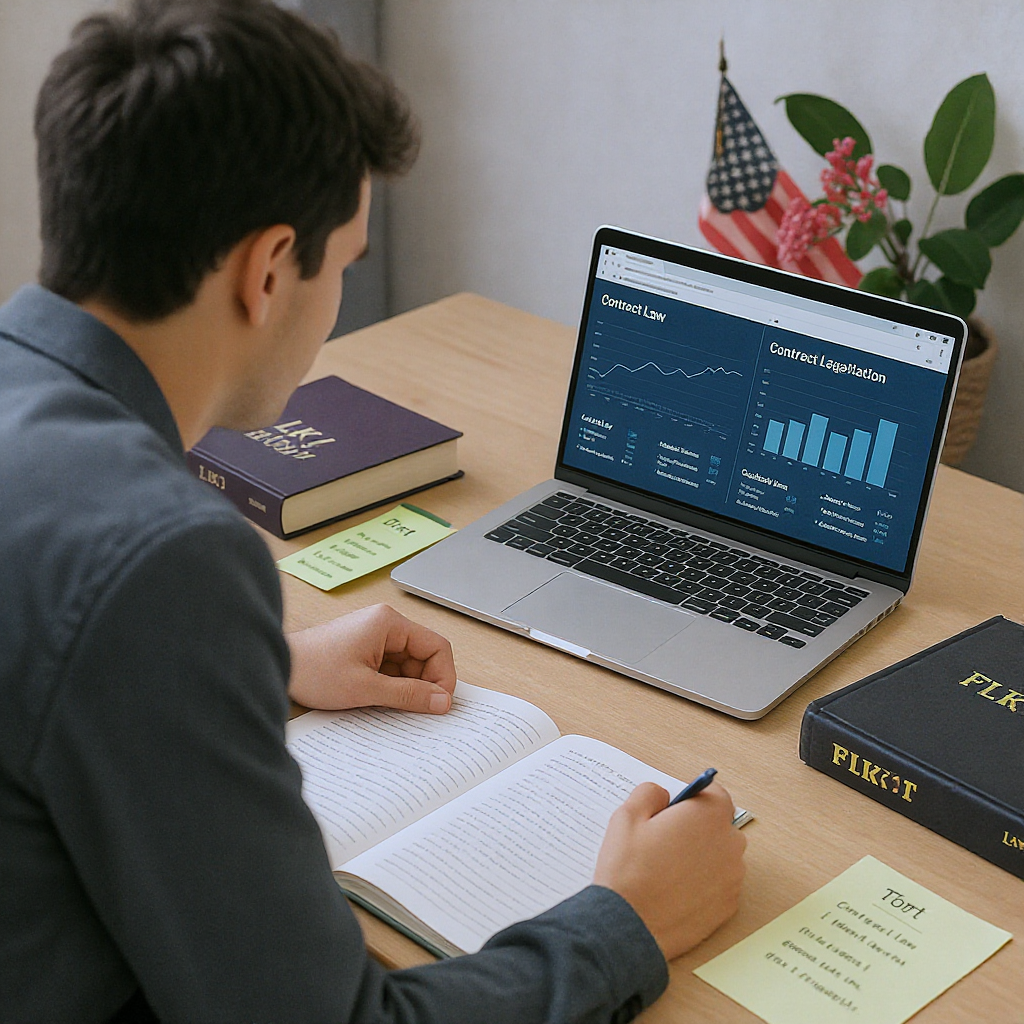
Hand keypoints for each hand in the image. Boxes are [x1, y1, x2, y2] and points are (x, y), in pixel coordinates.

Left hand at [286, 604, 456, 713]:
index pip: (436, 646)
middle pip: (425, 656)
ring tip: (391, 706)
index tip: (439, 703)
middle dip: (424, 684)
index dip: (443, 676)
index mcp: (390, 623)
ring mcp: (375, 638)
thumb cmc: (313, 670)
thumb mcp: (365, 688)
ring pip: (409, 666)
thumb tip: (441, 701)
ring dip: (407, 688)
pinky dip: (392, 687)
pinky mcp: (365, 651)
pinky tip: (381, 702)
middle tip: (418, 711)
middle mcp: (385, 625)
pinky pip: (392, 670)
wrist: (276, 668)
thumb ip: (408, 695)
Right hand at [593, 781, 745, 960]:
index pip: (715, 793)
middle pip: (719, 825)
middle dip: (697, 827)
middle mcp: (729, 844)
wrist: (630, 926)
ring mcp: (732, 878)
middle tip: (664, 840)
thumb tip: (663, 794)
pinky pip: (720, 883)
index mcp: (708, 816)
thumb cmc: (628, 870)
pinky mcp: (728, 906)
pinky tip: (676, 890)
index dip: (693, 798)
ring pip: (720, 855)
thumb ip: (650, 793)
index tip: (676, 809)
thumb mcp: (627, 816)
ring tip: (667, 869)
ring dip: (702, 856)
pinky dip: (704, 883)